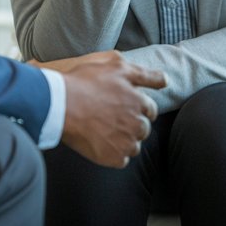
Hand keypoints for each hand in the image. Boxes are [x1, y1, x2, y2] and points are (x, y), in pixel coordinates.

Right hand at [42, 50, 166, 168]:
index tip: (125, 106)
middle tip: (112, 118)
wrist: (60, 104)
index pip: (151, 109)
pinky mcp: (112, 157)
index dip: (139, 107)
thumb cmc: (85, 81)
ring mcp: (125, 142)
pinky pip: (122, 160)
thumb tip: (165, 80)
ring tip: (105, 131)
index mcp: (139, 101)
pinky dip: (114, 154)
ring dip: (125, 140)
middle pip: (144, 128)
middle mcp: (136, 123)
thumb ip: (145, 74)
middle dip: (133, 124)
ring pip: (134, 146)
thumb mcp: (116, 64)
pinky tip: (101, 143)